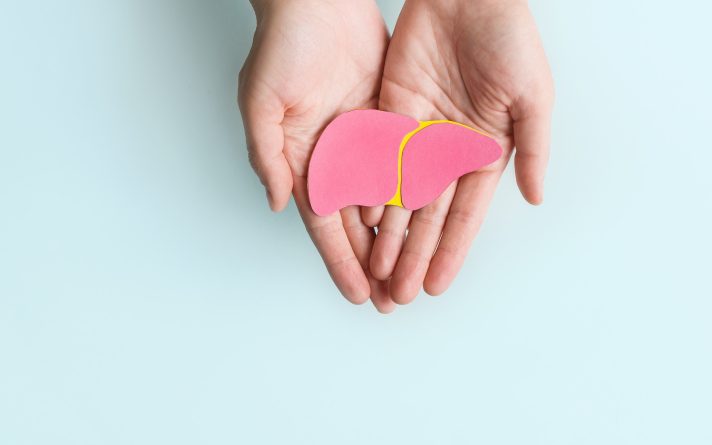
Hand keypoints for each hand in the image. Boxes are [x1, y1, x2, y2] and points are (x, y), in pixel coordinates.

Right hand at [238, 0, 395, 312]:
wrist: (318, 0)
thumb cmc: (281, 46)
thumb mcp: (261, 103)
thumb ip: (268, 155)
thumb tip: (280, 205)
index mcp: (303, 159)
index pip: (325, 224)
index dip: (341, 260)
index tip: (360, 295)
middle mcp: (336, 157)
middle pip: (358, 223)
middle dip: (375, 263)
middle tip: (394, 299)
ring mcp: (365, 140)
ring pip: (386, 202)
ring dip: (400, 239)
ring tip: (415, 272)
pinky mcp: (390, 119)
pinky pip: (406, 164)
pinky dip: (417, 194)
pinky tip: (431, 222)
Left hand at [364, 0, 554, 302]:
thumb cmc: (510, 39)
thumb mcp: (534, 98)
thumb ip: (534, 151)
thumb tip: (536, 200)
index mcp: (485, 151)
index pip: (465, 214)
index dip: (451, 251)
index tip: (436, 286)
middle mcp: (449, 150)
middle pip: (427, 215)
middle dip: (413, 255)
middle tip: (398, 295)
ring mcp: (418, 132)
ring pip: (398, 194)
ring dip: (388, 234)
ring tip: (376, 271)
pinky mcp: (390, 111)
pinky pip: (377, 158)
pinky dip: (368, 188)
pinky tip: (360, 219)